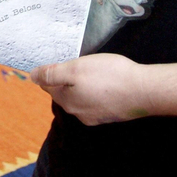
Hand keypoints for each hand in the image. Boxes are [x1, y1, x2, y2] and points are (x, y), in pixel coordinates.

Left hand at [30, 54, 153, 125]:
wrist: (144, 91)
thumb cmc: (109, 77)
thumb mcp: (76, 69)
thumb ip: (52, 74)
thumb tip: (32, 76)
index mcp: (66, 100)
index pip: (48, 85)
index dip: (50, 71)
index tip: (58, 60)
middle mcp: (78, 113)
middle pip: (64, 93)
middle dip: (66, 79)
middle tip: (77, 62)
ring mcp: (96, 116)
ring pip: (81, 98)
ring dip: (83, 86)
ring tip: (93, 71)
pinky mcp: (111, 115)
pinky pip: (97, 101)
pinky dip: (97, 92)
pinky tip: (107, 83)